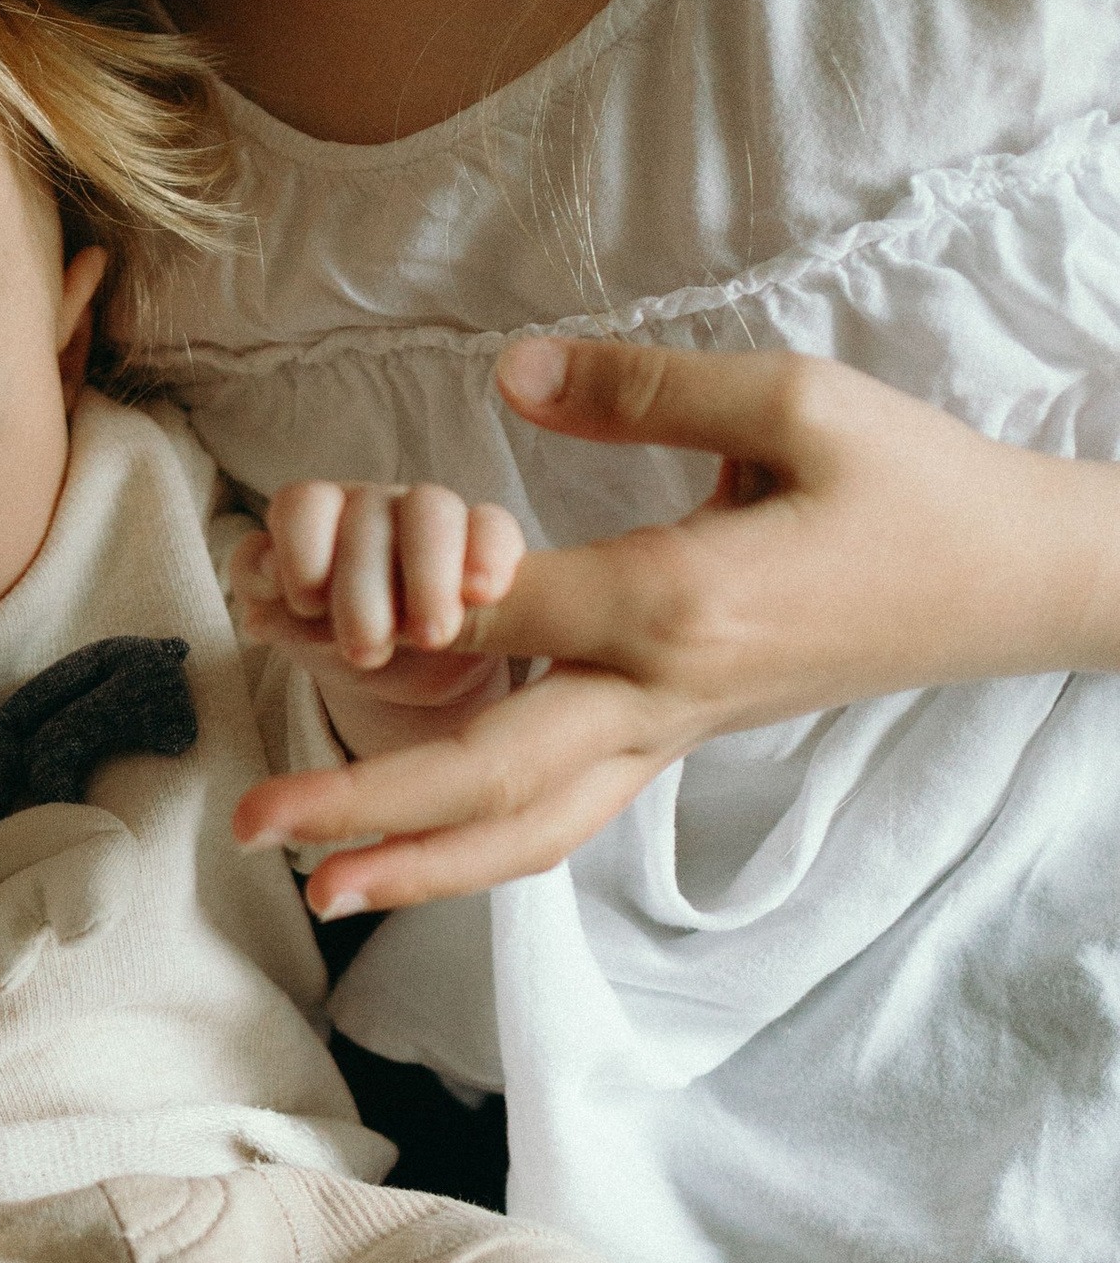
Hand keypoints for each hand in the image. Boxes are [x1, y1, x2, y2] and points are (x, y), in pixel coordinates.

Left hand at [231, 482, 524, 761]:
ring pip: (433, 510)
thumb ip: (272, 609)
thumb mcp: (300, 635)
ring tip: (430, 636)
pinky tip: (482, 594)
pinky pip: (494, 526)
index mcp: (317, 519)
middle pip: (369, 512)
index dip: (300, 548)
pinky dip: (489, 555)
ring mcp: (432, 516)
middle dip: (364, 587)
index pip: (303, 504)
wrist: (404, 672)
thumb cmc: (337, 641)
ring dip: (428, 574)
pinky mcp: (486, 540)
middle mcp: (372, 507)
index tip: (306, 603)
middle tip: (366, 649)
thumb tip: (260, 600)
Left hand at [236, 337, 1119, 911]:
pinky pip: (571, 812)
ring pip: (534, 825)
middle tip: (254, 823)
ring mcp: (674, 732)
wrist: (1008, 580)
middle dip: (368, 803)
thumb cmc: (910, 483)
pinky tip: (413, 858)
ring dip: (420, 862)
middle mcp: (666, 690)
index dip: (398, 603)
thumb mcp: (794, 400)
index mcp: (683, 602)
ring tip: (318, 888)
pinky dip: (486, 845)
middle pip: (494, 768)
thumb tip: (508, 373)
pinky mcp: (682, 741)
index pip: (506, 612)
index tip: (295, 589)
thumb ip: (645, 390)